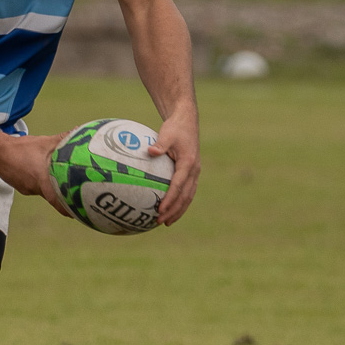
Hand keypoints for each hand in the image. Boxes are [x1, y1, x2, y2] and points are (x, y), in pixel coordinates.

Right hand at [0, 132, 71, 217]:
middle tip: (76, 197)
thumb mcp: (45, 142)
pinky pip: (35, 186)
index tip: (80, 212)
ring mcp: (28, 189)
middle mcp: (36, 188)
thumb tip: (79, 131)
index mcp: (43, 180)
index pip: (58, 201)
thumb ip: (63, 138)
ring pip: (44, 191)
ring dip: (51, 187)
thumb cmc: (20, 148)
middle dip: (64, 196)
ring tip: (61, 182)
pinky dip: (41, 182)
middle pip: (53, 196)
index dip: (69, 208)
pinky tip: (42, 174)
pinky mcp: (22, 186)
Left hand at [151, 107, 199, 225]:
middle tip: (160, 221)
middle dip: (174, 211)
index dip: (170, 199)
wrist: (187, 122)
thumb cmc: (175, 128)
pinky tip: (169, 210)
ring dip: (178, 210)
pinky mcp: (191, 173)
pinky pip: (187, 192)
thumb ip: (160, 144)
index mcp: (188, 163)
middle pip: (185, 196)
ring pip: (188, 197)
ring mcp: (195, 173)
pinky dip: (180, 203)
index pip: (178, 186)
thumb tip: (150, 151)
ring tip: (166, 222)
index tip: (160, 209)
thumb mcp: (167, 133)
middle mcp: (194, 171)